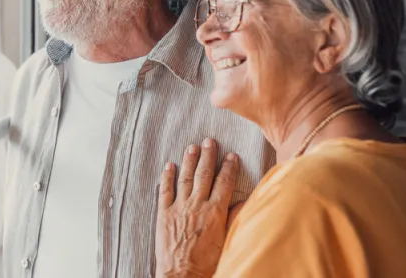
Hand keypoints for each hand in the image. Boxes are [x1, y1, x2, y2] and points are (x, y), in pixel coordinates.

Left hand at [155, 138, 238, 277]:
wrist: (182, 276)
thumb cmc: (208, 263)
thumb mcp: (227, 241)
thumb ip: (234, 220)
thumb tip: (241, 203)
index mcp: (215, 212)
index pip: (224, 183)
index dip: (228, 168)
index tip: (231, 155)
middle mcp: (197, 205)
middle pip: (204, 175)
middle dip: (207, 156)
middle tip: (209, 141)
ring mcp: (179, 208)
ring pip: (184, 178)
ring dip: (188, 160)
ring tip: (191, 146)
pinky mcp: (163, 214)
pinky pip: (164, 190)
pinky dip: (166, 176)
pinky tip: (168, 165)